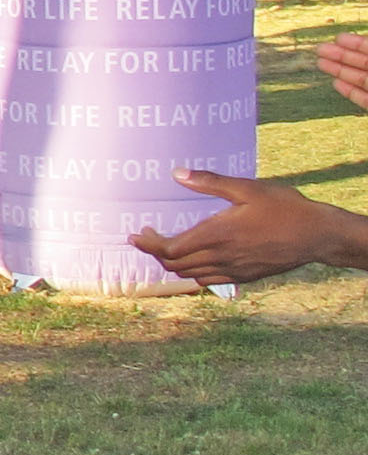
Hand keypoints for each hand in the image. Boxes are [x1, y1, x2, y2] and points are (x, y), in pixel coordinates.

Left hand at [127, 170, 367, 286]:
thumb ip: (210, 182)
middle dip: (155, 253)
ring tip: (167, 246)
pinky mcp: (245, 276)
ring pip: (190, 275)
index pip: (168, 250)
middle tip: (149, 236)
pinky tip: (197, 258)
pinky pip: (209, 280)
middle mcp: (221, 257)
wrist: (318, 235)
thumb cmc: (284, 207)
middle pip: (174, 266)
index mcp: (216, 235)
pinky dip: (194, 272)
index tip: (135, 235)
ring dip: (173, 264)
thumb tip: (177, 173)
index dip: (147, 245)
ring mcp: (233, 270)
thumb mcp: (246, 188)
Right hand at [319, 32, 367, 112]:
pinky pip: (365, 99)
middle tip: (320, 49)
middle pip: (364, 63)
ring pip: (362, 80)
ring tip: (320, 63)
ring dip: (340, 71)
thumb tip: (364, 38)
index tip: (338, 38)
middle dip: (342, 55)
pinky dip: (350, 92)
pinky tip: (336, 83)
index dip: (356, 43)